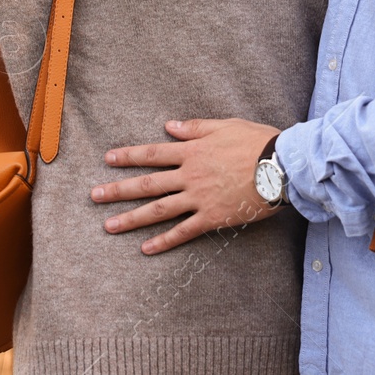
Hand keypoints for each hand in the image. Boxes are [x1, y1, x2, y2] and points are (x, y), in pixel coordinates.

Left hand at [89, 118, 281, 254]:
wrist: (281, 167)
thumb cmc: (257, 142)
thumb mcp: (225, 125)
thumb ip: (195, 128)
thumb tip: (169, 126)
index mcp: (191, 151)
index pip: (152, 153)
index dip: (128, 156)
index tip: (107, 159)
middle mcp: (189, 175)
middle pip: (147, 184)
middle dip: (118, 190)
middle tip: (94, 197)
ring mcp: (199, 198)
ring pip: (159, 210)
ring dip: (131, 218)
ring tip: (109, 226)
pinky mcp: (212, 218)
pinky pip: (184, 232)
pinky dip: (164, 241)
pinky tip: (146, 249)